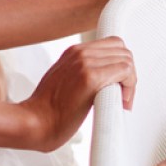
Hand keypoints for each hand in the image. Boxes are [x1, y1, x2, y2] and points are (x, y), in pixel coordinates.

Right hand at [17, 36, 135, 151]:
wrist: (34, 121)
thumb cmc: (47, 110)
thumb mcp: (62, 80)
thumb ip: (80, 73)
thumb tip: (104, 79)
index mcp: (73, 52)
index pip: (111, 44)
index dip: (120, 64)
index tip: (118, 85)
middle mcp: (79, 52)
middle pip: (122, 49)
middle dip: (128, 73)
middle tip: (123, 96)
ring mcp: (85, 63)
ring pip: (126, 60)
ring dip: (130, 81)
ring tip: (121, 101)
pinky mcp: (91, 78)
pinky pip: (125, 71)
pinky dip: (130, 87)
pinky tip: (121, 102)